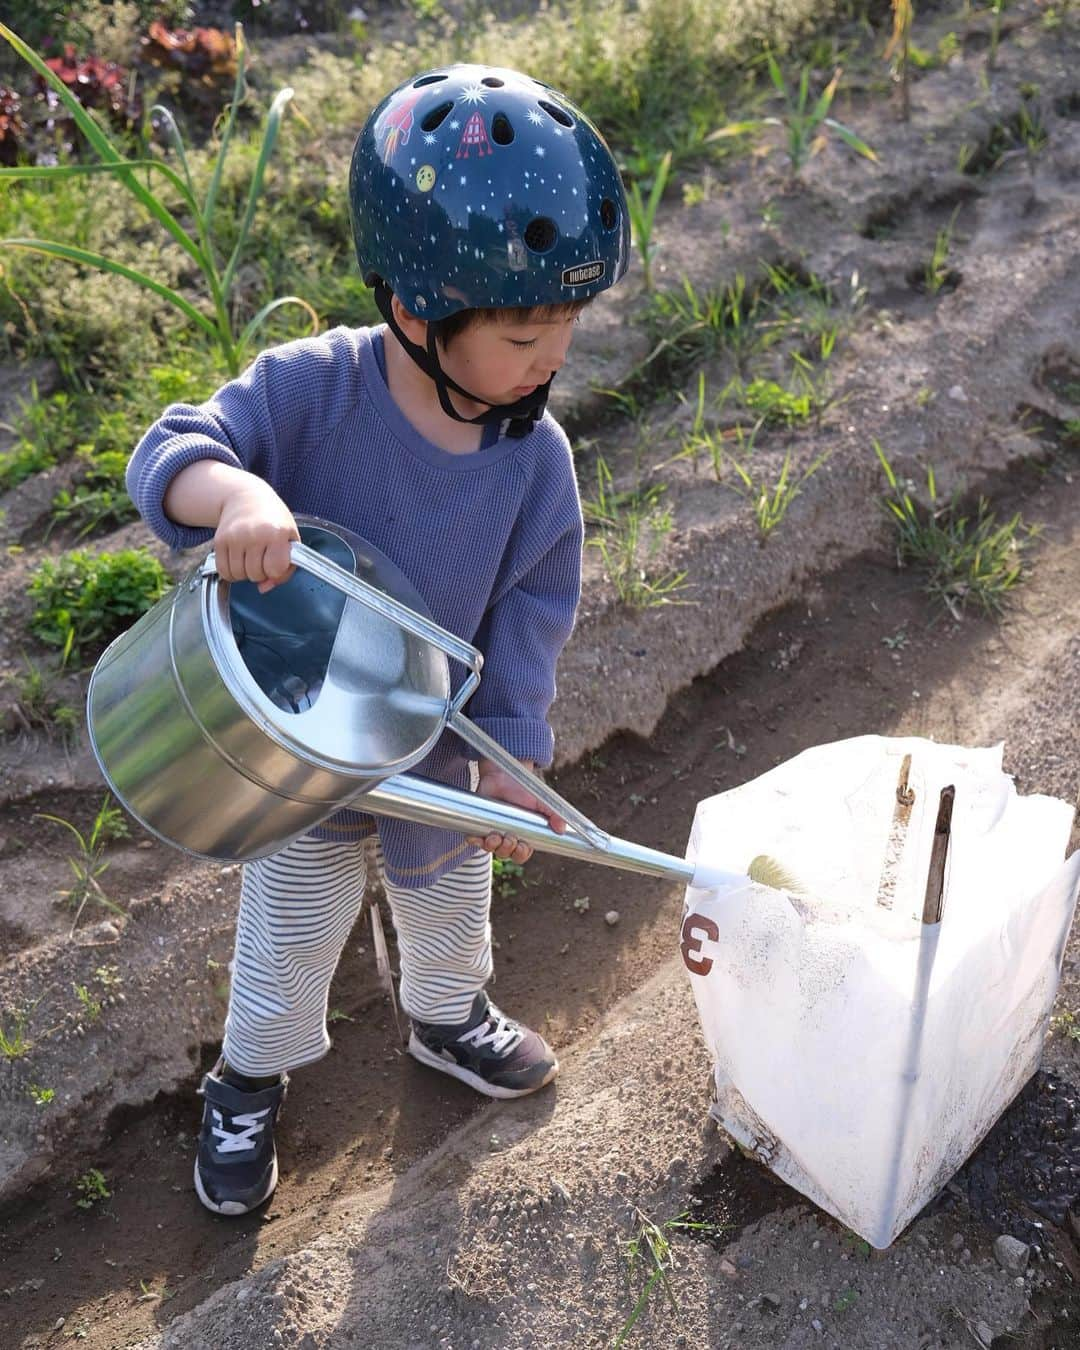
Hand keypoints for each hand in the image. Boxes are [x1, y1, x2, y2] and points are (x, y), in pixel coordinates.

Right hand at [214, 478, 298, 592]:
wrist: (246, 497)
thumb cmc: (273, 520)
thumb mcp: (289, 539)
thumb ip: (285, 569)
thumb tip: (263, 588)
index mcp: (277, 533)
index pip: (275, 569)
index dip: (277, 570)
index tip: (276, 560)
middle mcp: (254, 534)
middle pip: (255, 575)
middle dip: (261, 572)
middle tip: (263, 557)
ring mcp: (234, 537)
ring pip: (238, 575)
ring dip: (245, 573)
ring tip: (250, 557)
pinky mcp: (219, 540)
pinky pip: (223, 571)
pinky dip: (231, 572)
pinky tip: (238, 560)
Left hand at [467, 759, 566, 863]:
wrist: (503, 774)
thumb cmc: (523, 790)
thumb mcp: (541, 802)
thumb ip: (554, 815)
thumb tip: (562, 830)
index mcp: (522, 835)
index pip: (521, 854)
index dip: (521, 854)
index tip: (523, 846)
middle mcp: (507, 836)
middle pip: (505, 854)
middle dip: (507, 849)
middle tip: (510, 838)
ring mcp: (492, 831)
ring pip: (491, 849)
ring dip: (492, 846)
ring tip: (495, 836)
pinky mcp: (478, 824)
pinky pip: (475, 839)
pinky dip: (475, 841)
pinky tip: (476, 838)